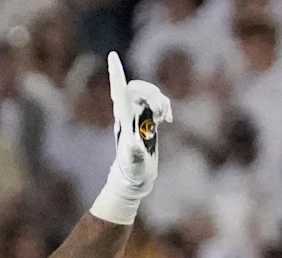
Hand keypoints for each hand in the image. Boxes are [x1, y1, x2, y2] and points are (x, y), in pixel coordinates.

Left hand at [107, 51, 171, 200]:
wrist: (136, 177)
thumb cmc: (133, 172)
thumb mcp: (134, 164)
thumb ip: (133, 154)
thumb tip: (134, 143)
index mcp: (122, 120)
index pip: (119, 92)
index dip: (117, 74)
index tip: (112, 56)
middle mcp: (128, 114)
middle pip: (137, 88)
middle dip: (151, 93)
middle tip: (160, 113)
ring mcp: (137, 115)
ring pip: (149, 93)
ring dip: (160, 100)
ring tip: (164, 118)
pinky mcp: (147, 119)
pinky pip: (156, 102)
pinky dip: (165, 106)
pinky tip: (168, 119)